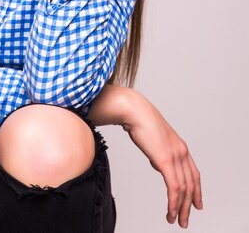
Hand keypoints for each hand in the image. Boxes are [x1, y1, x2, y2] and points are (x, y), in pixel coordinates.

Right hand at [122, 91, 202, 228]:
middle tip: (184, 220)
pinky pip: (174, 187)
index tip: (196, 204)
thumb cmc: (141, 121)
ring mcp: (175, 156)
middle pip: (191, 184)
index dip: (196, 191)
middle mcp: (182, 152)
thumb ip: (160, 152)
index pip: (194, 174)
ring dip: (180, 208)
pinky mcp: (166, 160)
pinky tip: (170, 211)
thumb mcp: (155, 140)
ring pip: (184, 189)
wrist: (136, 111)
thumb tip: (158, 164)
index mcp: (181, 147)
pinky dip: (173, 202)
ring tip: (175, 220)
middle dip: (189, 205)